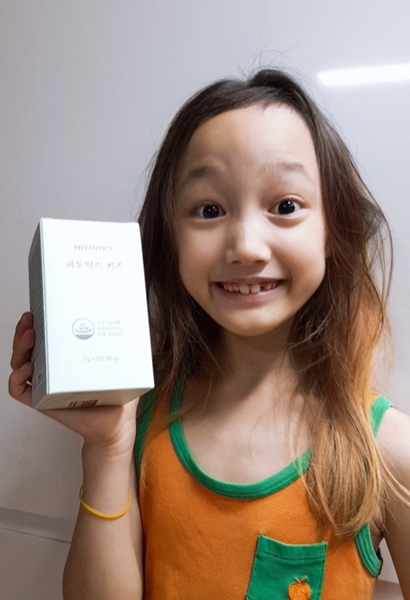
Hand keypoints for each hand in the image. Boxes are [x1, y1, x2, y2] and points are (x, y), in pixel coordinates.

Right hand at [9, 312, 138, 456]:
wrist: (116, 426)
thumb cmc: (118, 396)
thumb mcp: (122, 364)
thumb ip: (126, 345)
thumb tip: (137, 320)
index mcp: (67, 358)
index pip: (46, 336)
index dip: (38, 322)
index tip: (40, 309)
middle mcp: (52, 370)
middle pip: (27, 346)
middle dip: (24, 330)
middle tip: (30, 320)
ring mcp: (45, 385)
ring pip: (20, 364)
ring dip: (19, 349)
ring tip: (29, 338)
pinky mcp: (42, 402)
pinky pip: (19, 391)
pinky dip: (16, 379)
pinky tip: (27, 369)